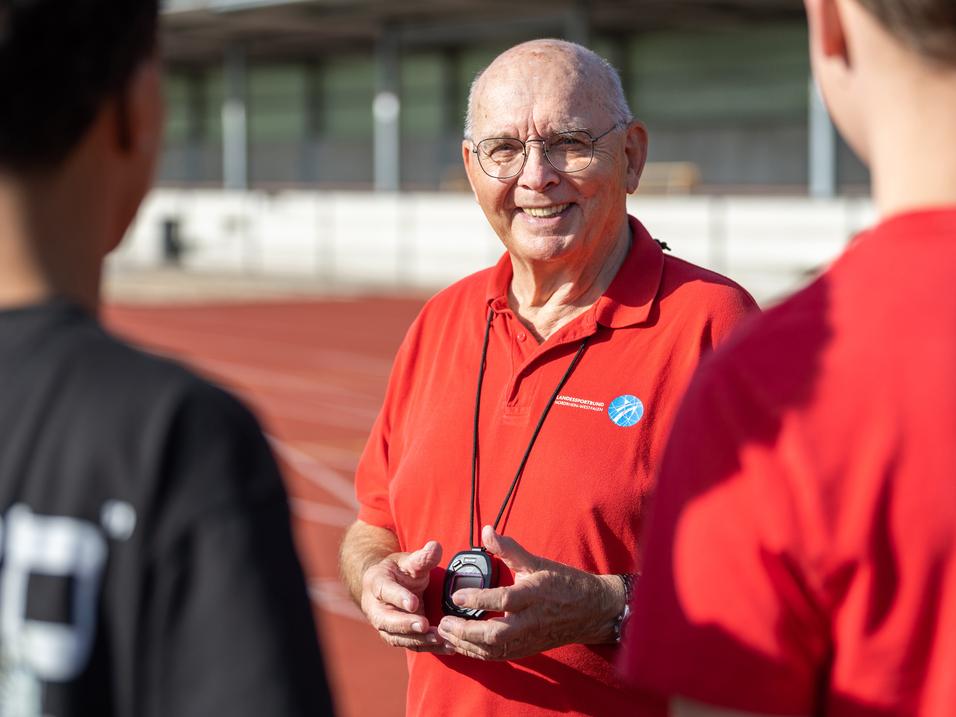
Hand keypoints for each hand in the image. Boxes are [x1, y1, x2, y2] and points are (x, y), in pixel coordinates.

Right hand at [360, 539, 451, 652]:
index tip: (414, 603)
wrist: (389, 585)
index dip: (399, 597)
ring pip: (398, 637)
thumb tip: (435, 547)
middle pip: (387, 620)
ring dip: (419, 640)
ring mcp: (385, 625)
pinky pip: (411, 645)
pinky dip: (428, 647)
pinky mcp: (398, 637)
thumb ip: (422, 557)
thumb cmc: (399, 572)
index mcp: (377, 583)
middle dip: (406, 625)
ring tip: (440, 639)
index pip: (385, 590)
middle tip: (424, 626)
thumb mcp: (410, 560)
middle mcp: (376, 607)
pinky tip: (447, 646)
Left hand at [437, 525, 621, 660]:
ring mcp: (529, 639)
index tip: (456, 595)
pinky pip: (499, 655)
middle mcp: (531, 621)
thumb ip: (509, 549)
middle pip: (495, 634)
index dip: (477, 599)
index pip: (503, 599)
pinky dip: (477, 652)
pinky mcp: (527, 649)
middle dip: (466, 632)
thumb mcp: (537, 562)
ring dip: (467, 645)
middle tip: (444, 622)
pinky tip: (461, 644)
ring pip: (494, 649)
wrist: (592, 611)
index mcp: (534, 594)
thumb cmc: (564, 583)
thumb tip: (486, 531)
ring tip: (445, 633)